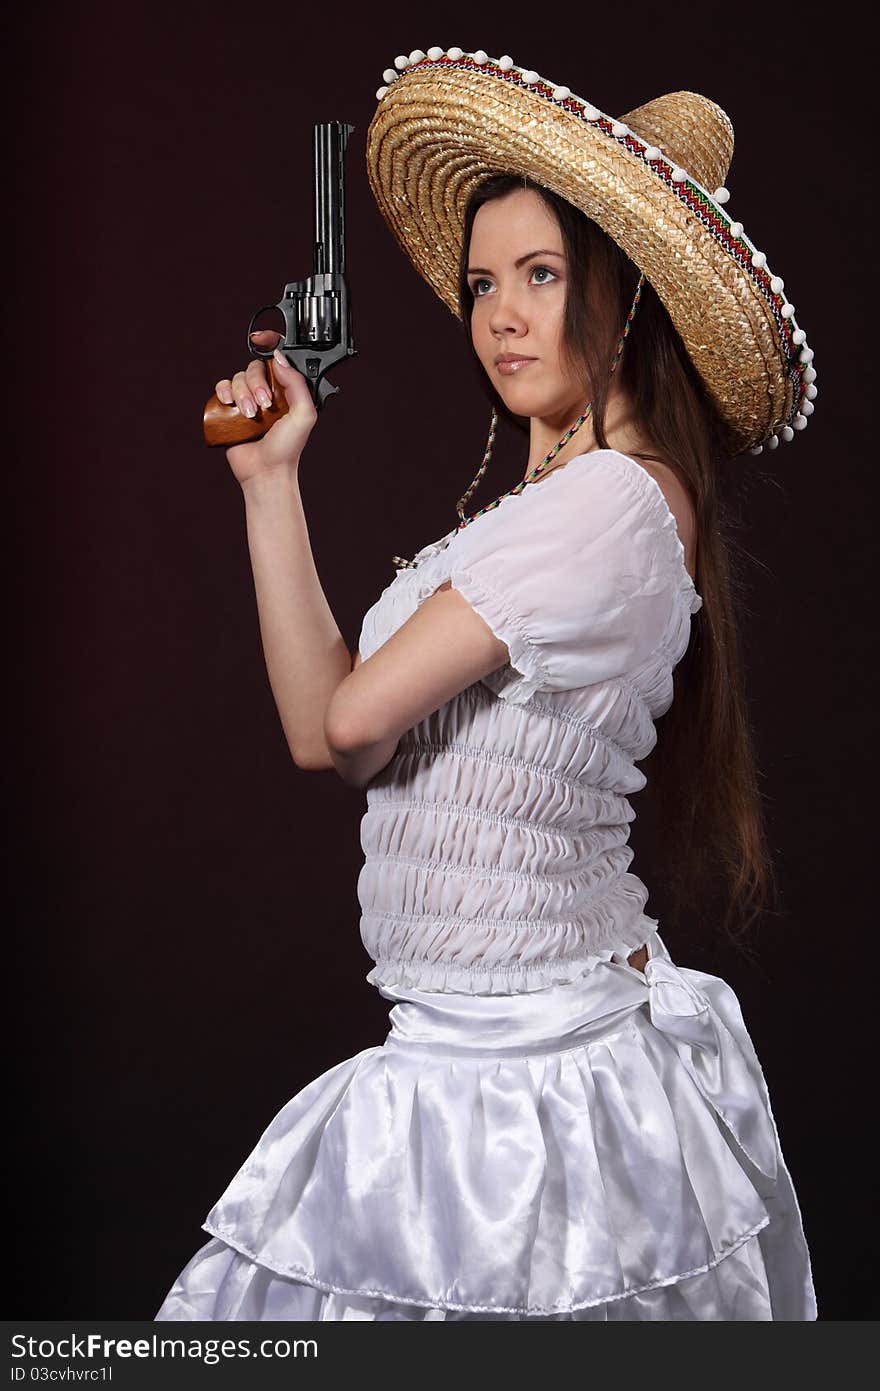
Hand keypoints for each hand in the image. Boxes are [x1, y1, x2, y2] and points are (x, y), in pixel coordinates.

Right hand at [216, 330, 318, 485]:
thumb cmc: (287, 448)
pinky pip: (222, 387)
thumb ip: (297, 385)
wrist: (265, 472)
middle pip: (256, 367)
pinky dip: (224, 392)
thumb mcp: (304, 415)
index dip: (270, 342)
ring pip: (238, 377)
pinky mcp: (231, 409)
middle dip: (256, 384)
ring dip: (242, 393)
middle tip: (263, 406)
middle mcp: (268, 391)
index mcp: (287, 390)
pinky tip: (230, 405)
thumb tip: (279, 359)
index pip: (279, 358)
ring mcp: (249, 399)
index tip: (260, 337)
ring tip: (250, 415)